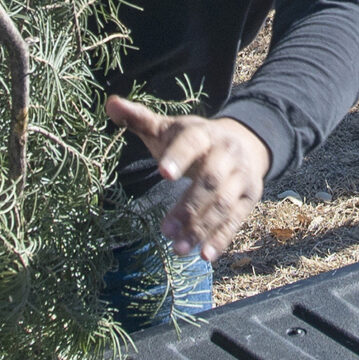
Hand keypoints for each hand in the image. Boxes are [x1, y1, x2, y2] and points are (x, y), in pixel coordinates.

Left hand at [106, 96, 269, 261]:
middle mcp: (227, 153)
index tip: (162, 173)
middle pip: (210, 180)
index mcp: (204, 134)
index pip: (192, 143)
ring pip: (223, 204)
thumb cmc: (193, 140)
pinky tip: (204, 256)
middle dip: (188, 206)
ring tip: (177, 249)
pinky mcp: (248, 197)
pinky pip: (236, 220)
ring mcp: (241, 176)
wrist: (243, 142)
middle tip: (164, 230)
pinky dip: (221, 238)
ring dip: (201, 228)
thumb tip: (110, 103)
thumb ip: (139, 119)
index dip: (178, 157)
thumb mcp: (169, 128)